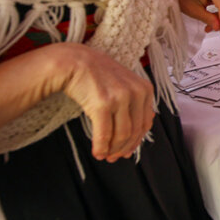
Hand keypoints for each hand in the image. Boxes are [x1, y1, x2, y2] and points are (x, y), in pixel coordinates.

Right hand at [61, 45, 156, 160]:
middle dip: (124, 148)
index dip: (136, 141)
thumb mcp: (124, 84)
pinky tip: (97, 153)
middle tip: (114, 158)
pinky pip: (105, 133)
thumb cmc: (98, 75)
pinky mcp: (103, 103)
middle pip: (134, 131)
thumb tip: (139, 132)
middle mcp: (136, 93)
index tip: (127, 151)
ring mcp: (120, 98)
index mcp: (145, 89)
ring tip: (105, 156)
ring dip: (113, 149)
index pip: (145, 123)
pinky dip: (102, 147)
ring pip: (122, 134)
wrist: (74, 62)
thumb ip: (135, 104)